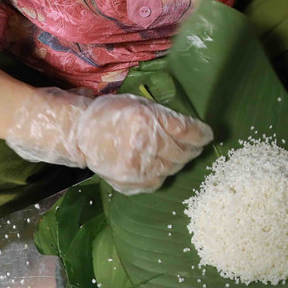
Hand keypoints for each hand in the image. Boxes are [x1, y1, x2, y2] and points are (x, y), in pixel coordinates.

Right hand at [6, 88, 212, 193]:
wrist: (80, 135)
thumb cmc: (112, 114)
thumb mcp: (139, 105)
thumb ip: (164, 116)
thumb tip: (193, 131)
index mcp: (146, 119)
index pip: (186, 130)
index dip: (201, 133)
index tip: (208, 134)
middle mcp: (143, 144)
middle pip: (182, 152)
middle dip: (192, 149)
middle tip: (195, 146)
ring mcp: (136, 167)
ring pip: (172, 168)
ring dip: (178, 161)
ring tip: (177, 155)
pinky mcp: (130, 183)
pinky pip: (157, 181)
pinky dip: (162, 173)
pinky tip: (159, 164)